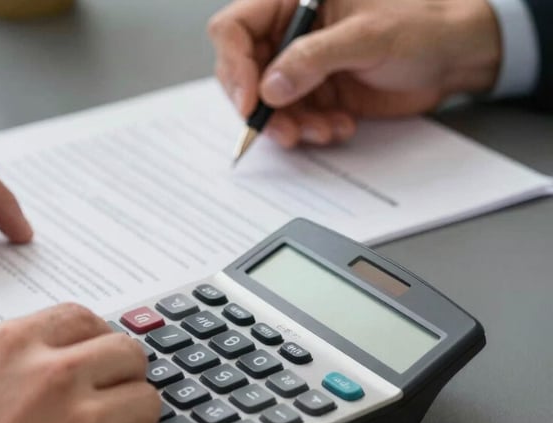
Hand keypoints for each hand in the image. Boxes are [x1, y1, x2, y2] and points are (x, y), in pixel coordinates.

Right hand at [0, 304, 162, 422]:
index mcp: (12, 346)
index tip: (97, 354)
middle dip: (121, 375)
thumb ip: (1, 366)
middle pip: (126, 352)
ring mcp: (84, 422)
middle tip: (109, 396)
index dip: (95, 338)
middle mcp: (54, 375)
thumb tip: (31, 362)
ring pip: (147, 400)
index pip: (82, 318)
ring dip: (131, 421)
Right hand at [209, 0, 501, 146]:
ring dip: (289, 125)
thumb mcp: (369, 36)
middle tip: (282, 130)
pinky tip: (338, 126)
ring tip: (323, 130)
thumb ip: (315, 59)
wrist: (455, 55)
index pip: (235, 28)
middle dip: (261, 106)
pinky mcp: (315, 92)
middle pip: (244, 71)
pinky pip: (293, 118)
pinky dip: (310, 130)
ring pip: (266, 102)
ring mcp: (301, 64)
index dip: (235, 66)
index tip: (251, 102)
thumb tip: (269, 88)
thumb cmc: (422, 24)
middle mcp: (290, 31)